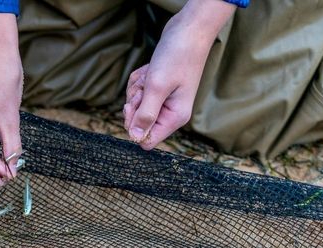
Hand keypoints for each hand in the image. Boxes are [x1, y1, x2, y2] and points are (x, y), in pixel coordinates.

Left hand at [124, 0, 234, 149]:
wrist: (188, 30)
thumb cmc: (176, 57)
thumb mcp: (157, 87)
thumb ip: (145, 114)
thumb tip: (135, 138)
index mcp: (174, 118)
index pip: (147, 141)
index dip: (134, 128)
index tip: (134, 107)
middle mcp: (170, 113)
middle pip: (137, 123)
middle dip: (134, 103)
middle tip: (144, 86)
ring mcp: (164, 101)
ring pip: (135, 105)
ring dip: (136, 88)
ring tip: (150, 74)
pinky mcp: (157, 89)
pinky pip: (137, 91)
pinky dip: (139, 80)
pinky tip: (149, 69)